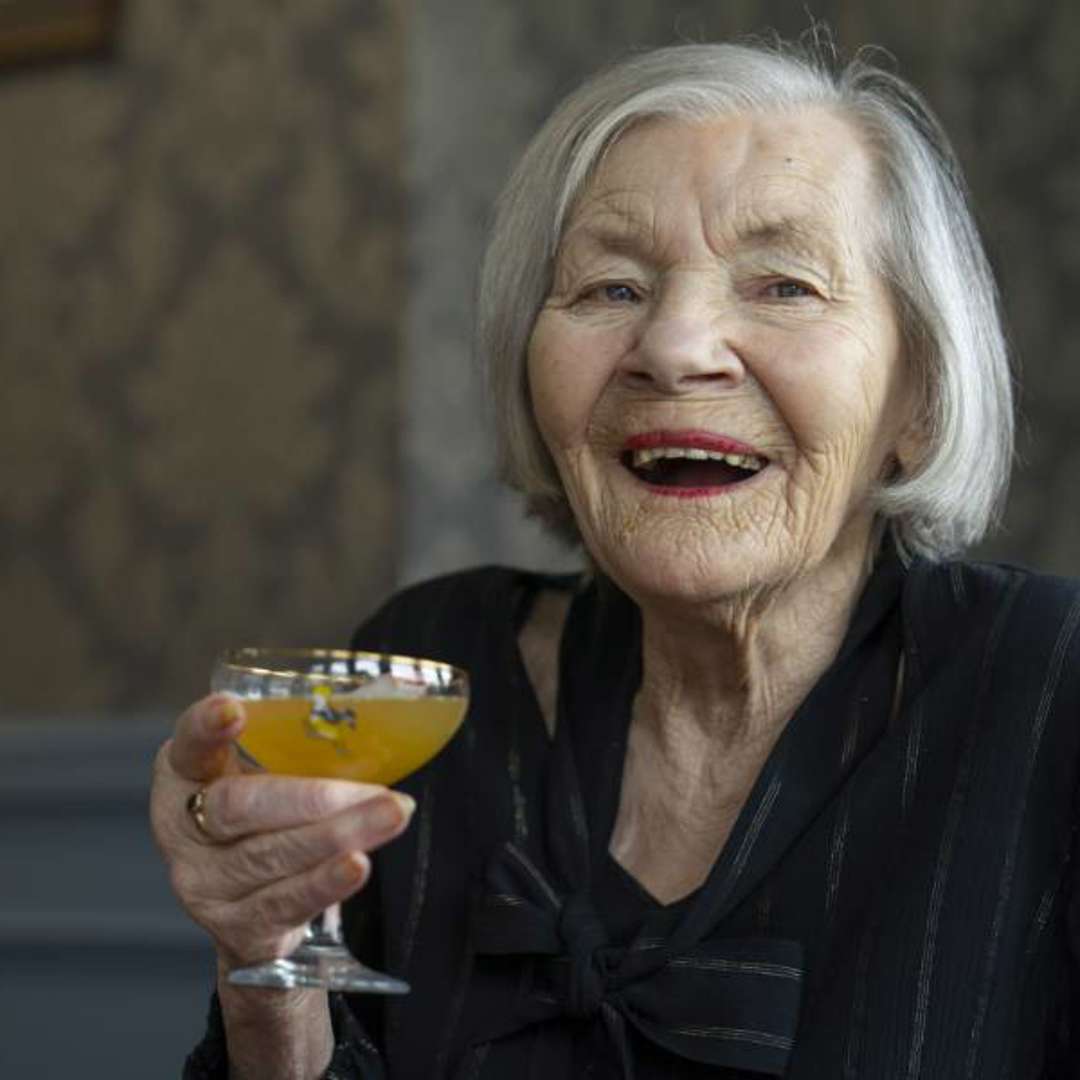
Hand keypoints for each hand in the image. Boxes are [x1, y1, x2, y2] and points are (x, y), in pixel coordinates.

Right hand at [149, 694, 414, 968]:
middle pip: (238, 807)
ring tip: (392, 815)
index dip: (206, 728)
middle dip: (312, 797)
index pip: (189, 746)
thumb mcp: (263, 775)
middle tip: (375, 790)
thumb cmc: (266, 817)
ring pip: (272, 855)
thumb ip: (294, 747)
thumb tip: (382, 715)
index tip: (233, 709)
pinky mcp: (237, 928)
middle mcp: (183, 831)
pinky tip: (358, 865)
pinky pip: (286, 901)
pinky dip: (326, 882)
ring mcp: (205, 884)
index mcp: (185, 776)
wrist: (250, 909)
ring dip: (339, 834)